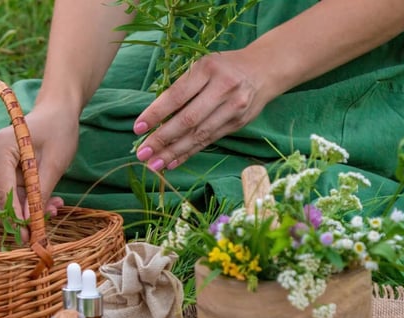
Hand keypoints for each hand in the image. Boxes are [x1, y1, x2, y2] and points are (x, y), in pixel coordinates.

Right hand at [0, 108, 73, 241]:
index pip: (1, 189)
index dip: (14, 214)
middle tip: (37, 233)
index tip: (28, 233)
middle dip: (15, 218)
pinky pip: (7, 194)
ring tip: (53, 209)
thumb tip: (28, 222)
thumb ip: (40, 192)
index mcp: (0, 147)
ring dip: (23, 211)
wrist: (56, 114)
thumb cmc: (58, 132)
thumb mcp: (55, 163)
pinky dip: (25, 203)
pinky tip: (48, 202)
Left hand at [133, 49, 275, 170]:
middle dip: (162, 139)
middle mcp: (223, 88)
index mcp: (208, 69)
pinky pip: (209, 140)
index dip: (156, 113)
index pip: (177, 95)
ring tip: (154, 164)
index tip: (138, 128)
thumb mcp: (203, 66)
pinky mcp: (238, 123)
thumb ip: (183, 89)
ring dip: (174, 152)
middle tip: (142, 153)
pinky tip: (173, 162)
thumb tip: (155, 119)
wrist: (264, 70)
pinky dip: (189, 152)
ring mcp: (233, 107)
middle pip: (188, 119)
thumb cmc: (224, 67)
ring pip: (199, 134)